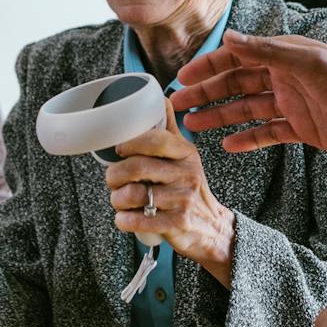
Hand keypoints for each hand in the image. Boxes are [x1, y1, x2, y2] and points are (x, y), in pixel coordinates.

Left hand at [105, 122, 235, 285]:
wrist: (213, 227)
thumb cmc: (191, 190)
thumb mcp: (187, 157)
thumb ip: (170, 131)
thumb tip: (162, 98)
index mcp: (186, 154)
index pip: (156, 140)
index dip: (131, 143)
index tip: (119, 150)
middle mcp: (187, 174)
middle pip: (137, 168)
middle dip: (114, 175)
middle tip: (113, 180)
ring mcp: (183, 200)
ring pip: (133, 195)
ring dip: (116, 199)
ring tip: (119, 200)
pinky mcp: (177, 224)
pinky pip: (138, 220)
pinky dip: (123, 220)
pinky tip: (124, 218)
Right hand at [170, 32, 326, 158]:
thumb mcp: (310, 64)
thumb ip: (267, 51)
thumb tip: (230, 37)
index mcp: (286, 56)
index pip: (238, 57)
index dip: (209, 66)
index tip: (183, 78)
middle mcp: (286, 78)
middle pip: (237, 84)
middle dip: (207, 93)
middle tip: (178, 106)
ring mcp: (294, 104)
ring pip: (248, 108)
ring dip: (221, 115)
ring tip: (193, 127)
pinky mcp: (304, 129)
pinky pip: (268, 132)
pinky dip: (248, 138)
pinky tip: (227, 146)